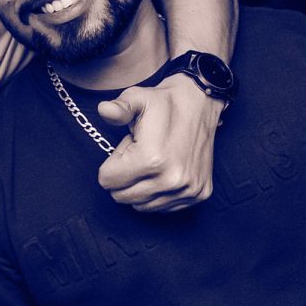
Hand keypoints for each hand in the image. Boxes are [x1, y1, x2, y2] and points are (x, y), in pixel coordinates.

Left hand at [94, 73, 222, 212]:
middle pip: (122, 196)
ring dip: (140, 186)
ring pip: (142, 205)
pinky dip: (157, 193)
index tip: (127, 148)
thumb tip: (103, 110)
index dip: (112, 163)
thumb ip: (118, 109)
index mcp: (152, 158)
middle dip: (123, 176)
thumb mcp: (137, 98)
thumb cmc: (165, 102)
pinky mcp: (199, 194)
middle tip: (138, 153)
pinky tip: (164, 170)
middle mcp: (171, 179)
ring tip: (152, 161)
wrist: (202, 102)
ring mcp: (187, 189)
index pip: (108, 181)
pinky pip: (163, 207)